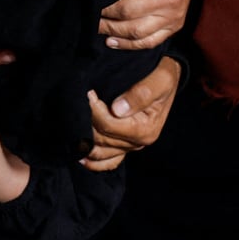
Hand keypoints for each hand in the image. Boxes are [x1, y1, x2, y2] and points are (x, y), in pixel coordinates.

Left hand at [81, 56, 181, 171]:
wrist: (167, 78)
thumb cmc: (163, 76)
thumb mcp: (160, 80)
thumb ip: (141, 94)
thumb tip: (117, 109)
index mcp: (145, 129)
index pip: (109, 125)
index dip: (94, 110)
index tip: (88, 93)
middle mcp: (138, 142)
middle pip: (101, 139)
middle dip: (86, 121)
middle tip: (79, 100)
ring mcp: (131, 146)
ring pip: (100, 152)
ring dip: (84, 141)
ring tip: (71, 124)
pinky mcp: (125, 145)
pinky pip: (108, 161)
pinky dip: (94, 162)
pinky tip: (80, 157)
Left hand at [99, 0, 200, 49]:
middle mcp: (169, 0)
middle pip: (128, 14)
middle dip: (103, 14)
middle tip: (87, 9)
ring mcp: (173, 17)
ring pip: (136, 32)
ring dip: (111, 31)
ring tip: (95, 25)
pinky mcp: (174, 27)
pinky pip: (149, 42)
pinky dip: (128, 45)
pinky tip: (111, 41)